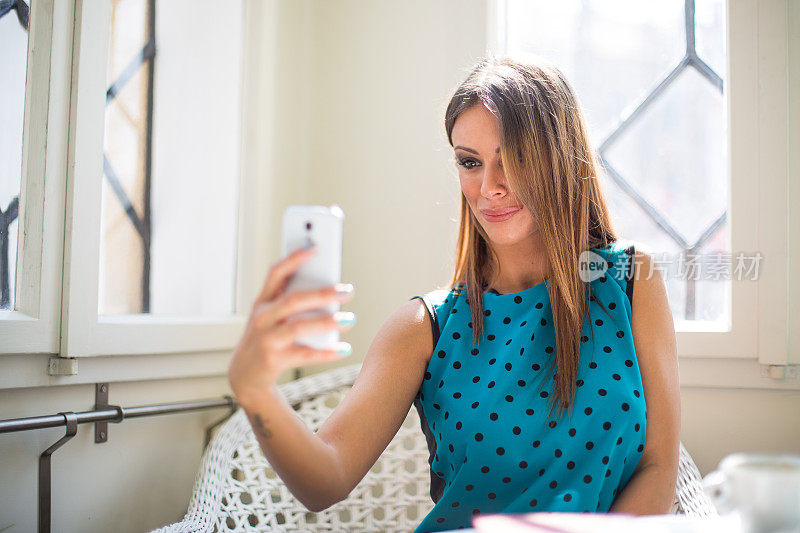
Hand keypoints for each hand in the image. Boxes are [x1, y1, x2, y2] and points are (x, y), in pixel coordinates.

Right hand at [228, 245, 354, 407]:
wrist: (244, 376)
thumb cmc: (266, 338)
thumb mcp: (271, 317)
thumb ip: (291, 301)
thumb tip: (330, 288)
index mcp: (263, 302)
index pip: (276, 273)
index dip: (294, 259)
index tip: (316, 247)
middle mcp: (261, 318)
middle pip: (293, 300)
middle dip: (322, 293)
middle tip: (348, 290)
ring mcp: (266, 340)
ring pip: (298, 326)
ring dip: (326, 322)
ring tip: (350, 319)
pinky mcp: (273, 361)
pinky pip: (304, 355)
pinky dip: (326, 352)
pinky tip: (344, 349)